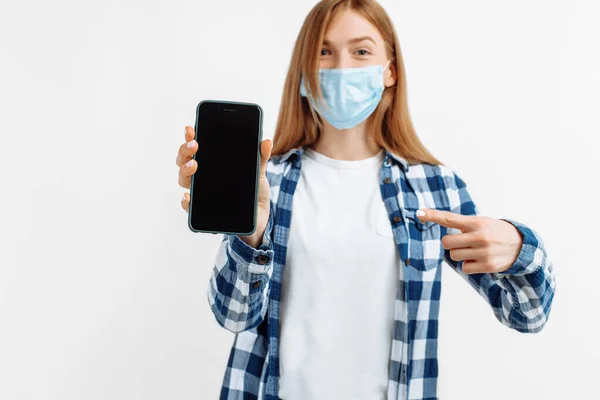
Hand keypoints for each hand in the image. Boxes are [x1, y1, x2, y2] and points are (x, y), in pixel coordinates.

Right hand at [176, 126, 272, 246]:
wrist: (260, 217)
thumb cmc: (254, 192)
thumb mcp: (258, 173)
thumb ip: (261, 157)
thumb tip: (265, 141)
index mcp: (212, 165)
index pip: (195, 148)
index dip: (189, 137)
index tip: (191, 129)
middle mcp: (203, 178)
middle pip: (184, 161)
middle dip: (185, 151)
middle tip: (195, 145)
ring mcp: (201, 194)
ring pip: (184, 180)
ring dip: (185, 171)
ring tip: (194, 165)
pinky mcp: (204, 211)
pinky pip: (189, 207)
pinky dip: (186, 202)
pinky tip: (189, 196)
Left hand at [416, 209, 522, 273]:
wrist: (521, 245)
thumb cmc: (494, 231)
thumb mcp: (481, 222)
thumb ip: (460, 223)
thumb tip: (433, 220)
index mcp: (477, 222)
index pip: (449, 218)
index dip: (432, 216)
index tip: (419, 213)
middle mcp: (480, 236)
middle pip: (446, 243)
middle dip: (450, 243)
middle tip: (462, 241)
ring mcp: (484, 252)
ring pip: (454, 256)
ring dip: (460, 254)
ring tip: (475, 249)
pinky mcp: (488, 266)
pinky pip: (465, 267)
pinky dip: (469, 264)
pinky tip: (480, 259)